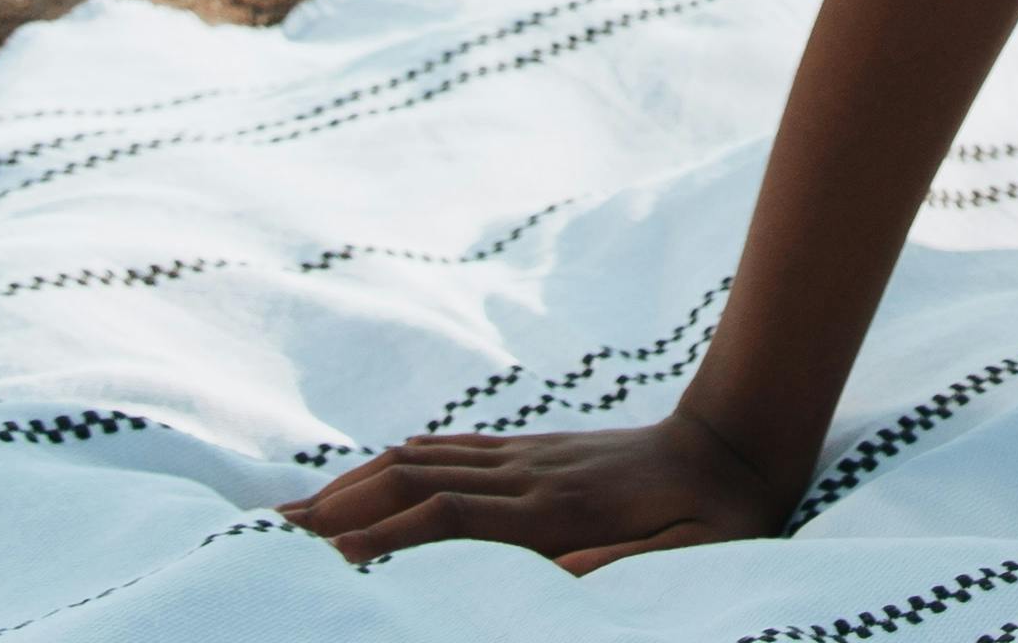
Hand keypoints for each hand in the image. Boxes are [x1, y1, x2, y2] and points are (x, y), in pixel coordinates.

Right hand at [281, 413, 792, 573]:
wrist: (739, 440)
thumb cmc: (717, 516)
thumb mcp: (687, 555)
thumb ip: (621, 565)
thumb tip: (555, 577)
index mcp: (558, 509)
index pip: (453, 518)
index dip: (391, 536)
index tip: (334, 560)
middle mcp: (531, 475)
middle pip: (416, 482)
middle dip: (345, 506)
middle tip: (278, 532)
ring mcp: (531, 456)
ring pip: (426, 460)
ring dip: (360, 481)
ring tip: (304, 506)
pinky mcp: (539, 449)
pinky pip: (457, 450)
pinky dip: (404, 459)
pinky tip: (378, 469)